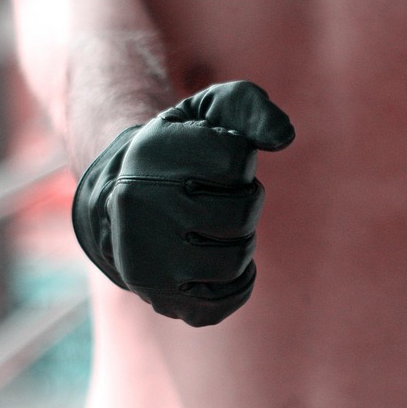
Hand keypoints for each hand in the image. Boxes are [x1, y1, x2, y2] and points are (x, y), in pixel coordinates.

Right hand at [72, 81, 294, 325]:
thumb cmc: (180, 153)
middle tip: (223, 197)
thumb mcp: (206, 113)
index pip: (236, 159)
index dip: (241, 161)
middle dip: (246, 201)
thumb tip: (283, 137)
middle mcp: (139, 207)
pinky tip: (222, 259)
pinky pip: (224, 302)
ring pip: (235, 259)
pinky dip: (237, 282)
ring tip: (218, 228)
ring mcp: (147, 258)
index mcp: (151, 154)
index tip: (218, 162)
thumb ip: (249, 106)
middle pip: (240, 213)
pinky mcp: (160, 298)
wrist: (123, 202)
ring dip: (241, 241)